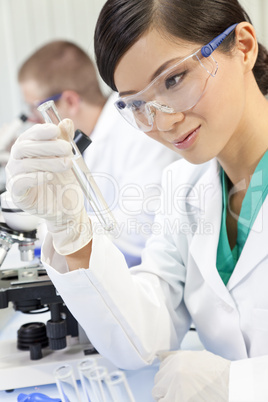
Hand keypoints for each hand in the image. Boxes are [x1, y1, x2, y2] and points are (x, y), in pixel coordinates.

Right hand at [5, 119, 91, 254]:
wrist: (67, 209)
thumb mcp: (67, 159)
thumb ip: (65, 141)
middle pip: (24, 147)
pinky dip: (35, 177)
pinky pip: (20, 182)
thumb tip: (66, 123)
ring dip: (47, 162)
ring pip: (24, 164)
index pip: (29, 135)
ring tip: (66, 164)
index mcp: (28, 150)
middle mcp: (18, 161)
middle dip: (47, 146)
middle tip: (66, 149)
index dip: (41, 131)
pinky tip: (48, 176)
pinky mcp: (18, 194)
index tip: (56, 130)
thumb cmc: (63, 184)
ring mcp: (16, 177)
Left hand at [152, 350, 230, 400]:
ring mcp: (174, 386)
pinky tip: (183, 400)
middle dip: (166, 388)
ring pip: (158, 394)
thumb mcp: (198, 357)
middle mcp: (173, 370)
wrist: (234, 385)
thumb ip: (179, 357)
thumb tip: (160, 356)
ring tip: (183, 396)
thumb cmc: (220, 373)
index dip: (168, 378)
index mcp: (177, 358)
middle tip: (180, 392)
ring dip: (167, 397)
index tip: (174, 383)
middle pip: (158, 382)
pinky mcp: (177, 399)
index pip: (161, 369)